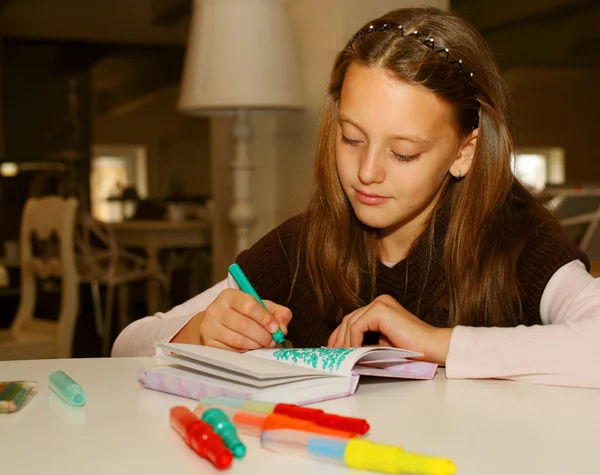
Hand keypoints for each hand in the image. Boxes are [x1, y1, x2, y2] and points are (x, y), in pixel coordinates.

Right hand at [171, 289, 291, 351]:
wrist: (218, 324)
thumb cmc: (244, 314)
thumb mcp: (262, 308)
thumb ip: (278, 313)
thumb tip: (282, 328)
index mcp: (229, 295)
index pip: (248, 305)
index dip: (265, 318)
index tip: (276, 329)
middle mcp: (215, 308)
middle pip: (243, 324)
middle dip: (262, 335)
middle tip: (271, 341)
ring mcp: (209, 326)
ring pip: (237, 340)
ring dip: (255, 345)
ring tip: (263, 344)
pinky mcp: (208, 343)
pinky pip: (230, 351)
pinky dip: (244, 351)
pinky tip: (249, 348)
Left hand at [327, 294, 451, 364]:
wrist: (432, 347)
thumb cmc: (412, 349)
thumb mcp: (382, 344)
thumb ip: (366, 341)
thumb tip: (346, 350)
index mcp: (381, 307)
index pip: (354, 319)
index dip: (340, 334)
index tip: (334, 349)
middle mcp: (379, 302)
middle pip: (349, 319)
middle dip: (338, 338)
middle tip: (333, 354)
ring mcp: (380, 304)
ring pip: (351, 323)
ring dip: (345, 342)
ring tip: (343, 357)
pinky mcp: (380, 310)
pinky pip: (357, 326)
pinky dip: (353, 340)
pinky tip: (354, 352)